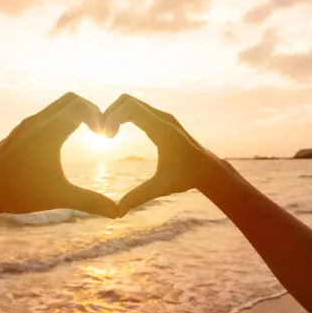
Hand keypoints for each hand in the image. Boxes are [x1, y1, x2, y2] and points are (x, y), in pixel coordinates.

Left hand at [0, 93, 117, 217]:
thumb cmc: (19, 193)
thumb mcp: (59, 196)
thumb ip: (89, 201)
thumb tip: (116, 213)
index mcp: (49, 132)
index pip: (80, 107)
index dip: (99, 116)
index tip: (105, 136)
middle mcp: (37, 122)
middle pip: (71, 99)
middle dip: (90, 109)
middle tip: (99, 129)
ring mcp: (26, 125)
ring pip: (56, 106)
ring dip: (74, 113)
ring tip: (86, 132)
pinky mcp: (19, 132)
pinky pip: (46, 115)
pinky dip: (61, 120)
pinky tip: (63, 141)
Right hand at [104, 94, 227, 215]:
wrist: (208, 169)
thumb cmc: (186, 178)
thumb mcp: (160, 188)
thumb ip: (138, 197)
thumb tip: (118, 213)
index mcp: (162, 130)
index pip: (130, 108)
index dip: (111, 116)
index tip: (105, 136)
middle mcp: (163, 118)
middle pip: (127, 100)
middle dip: (110, 112)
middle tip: (103, 134)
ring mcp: (163, 116)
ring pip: (131, 102)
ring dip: (116, 113)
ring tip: (108, 134)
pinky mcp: (163, 119)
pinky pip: (138, 109)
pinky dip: (124, 115)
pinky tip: (117, 133)